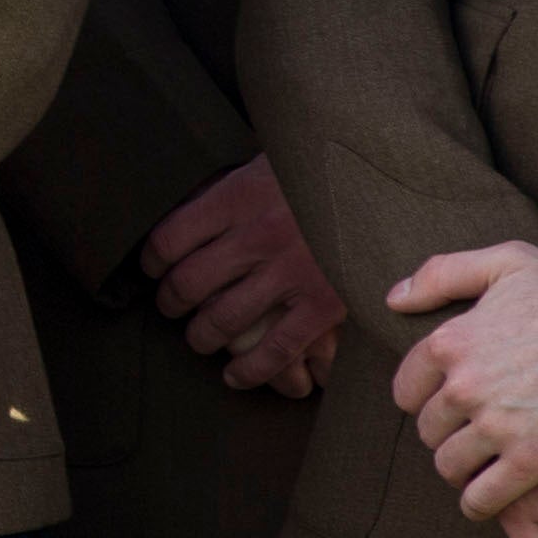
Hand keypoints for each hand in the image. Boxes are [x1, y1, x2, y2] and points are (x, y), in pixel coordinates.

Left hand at [140, 156, 343, 397]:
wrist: (387, 186)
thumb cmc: (322, 172)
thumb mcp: (271, 162)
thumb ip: (231, 186)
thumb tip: (185, 204)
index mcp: (239, 196)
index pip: (169, 239)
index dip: (150, 261)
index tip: (150, 270)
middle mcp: (258, 236)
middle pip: (189, 283)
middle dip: (170, 302)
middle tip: (169, 308)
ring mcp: (292, 273)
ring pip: (223, 320)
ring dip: (201, 337)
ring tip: (198, 339)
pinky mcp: (325, 305)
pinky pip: (275, 350)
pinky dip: (249, 370)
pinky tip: (234, 376)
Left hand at [390, 244, 537, 513]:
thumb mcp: (504, 263)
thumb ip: (443, 275)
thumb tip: (395, 298)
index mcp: (450, 342)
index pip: (407, 390)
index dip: (425, 400)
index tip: (444, 407)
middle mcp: (464, 387)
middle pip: (430, 429)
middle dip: (445, 434)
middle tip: (467, 437)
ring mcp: (497, 427)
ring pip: (450, 465)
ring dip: (459, 470)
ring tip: (477, 468)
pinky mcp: (533, 461)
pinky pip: (484, 497)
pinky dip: (478, 504)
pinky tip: (485, 502)